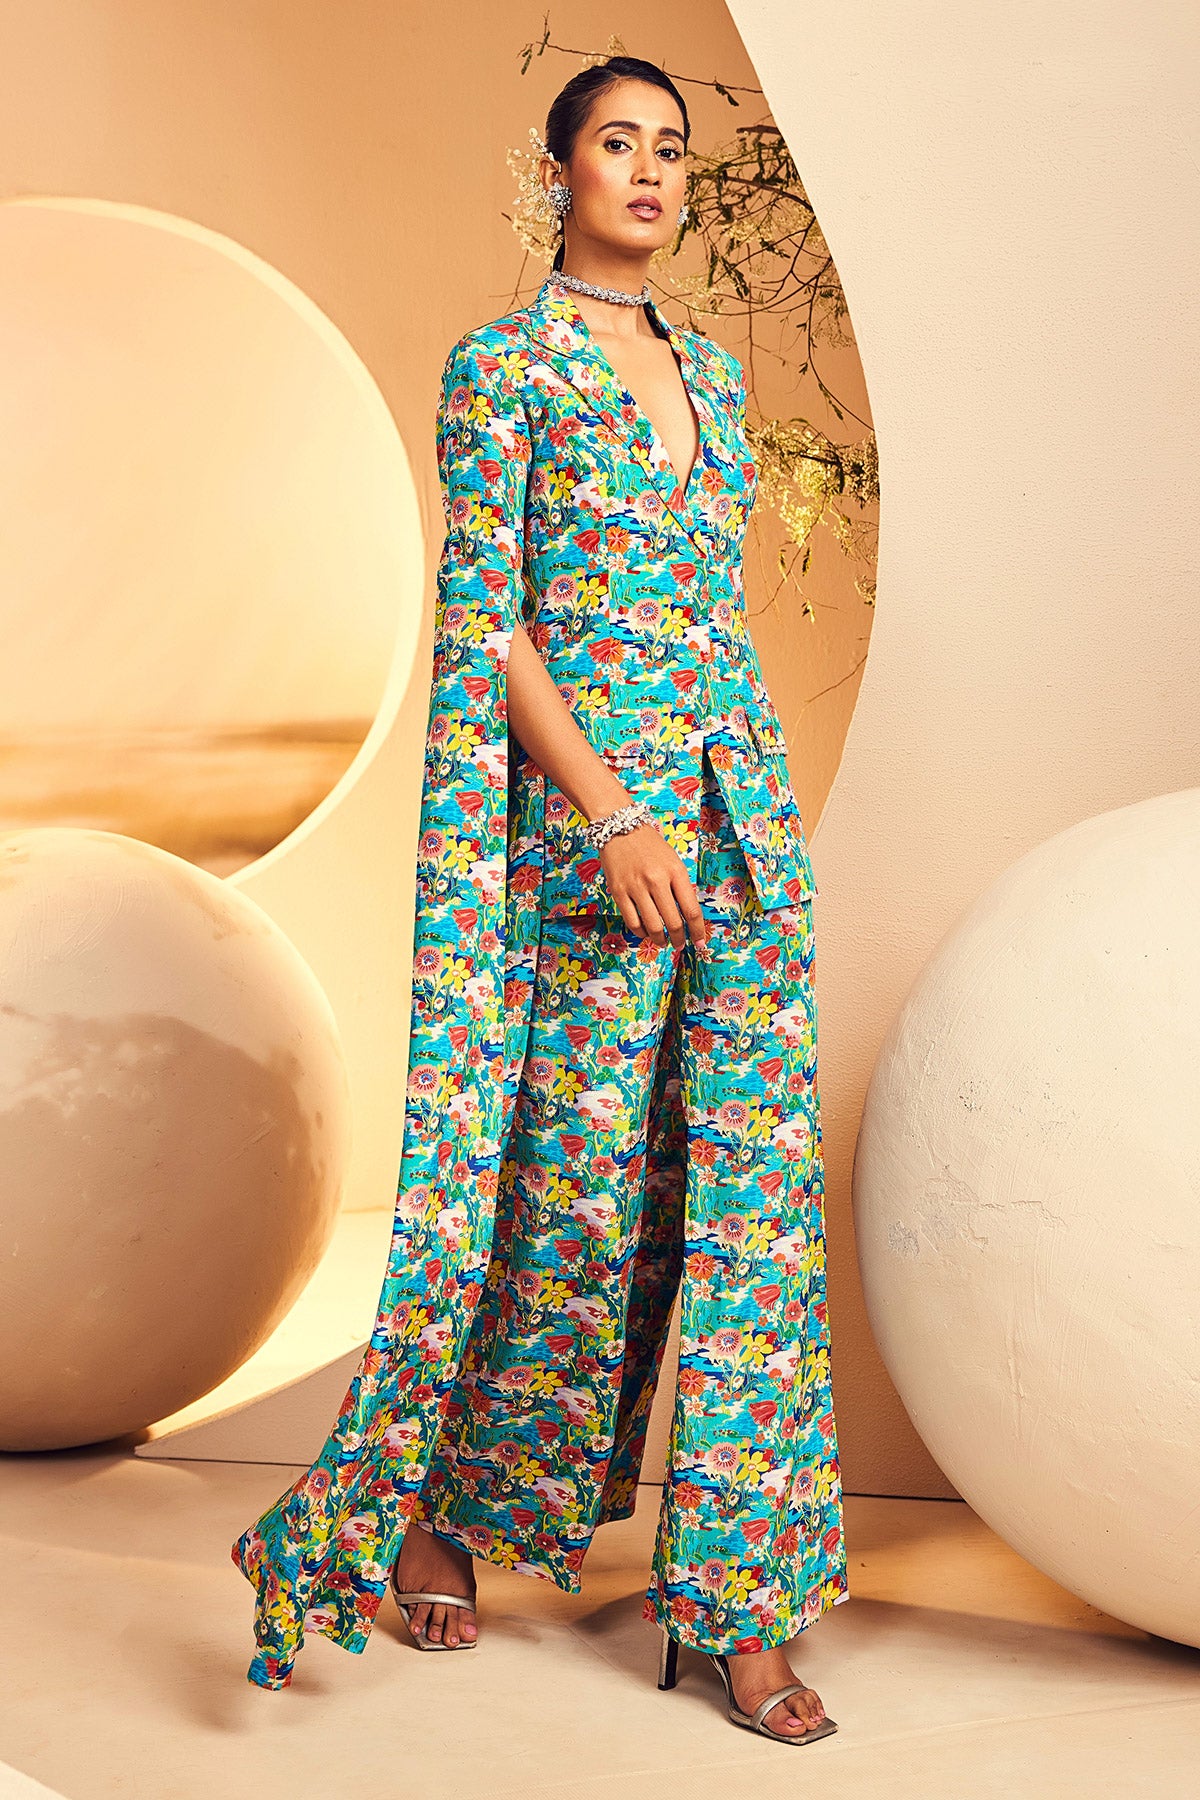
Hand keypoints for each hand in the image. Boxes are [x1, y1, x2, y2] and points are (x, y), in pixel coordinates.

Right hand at [598, 820, 708, 949]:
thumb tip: (687, 918)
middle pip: (673, 922)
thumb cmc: (650, 846)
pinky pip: (632, 922)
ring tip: (663, 942)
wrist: (620, 828)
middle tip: (679, 944)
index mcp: (675, 872)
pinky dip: (641, 932)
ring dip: (660, 940)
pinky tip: (645, 932)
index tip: (700, 942)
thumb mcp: (673, 862)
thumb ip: (680, 887)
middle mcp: (657, 880)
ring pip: (653, 926)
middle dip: (679, 939)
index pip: (691, 910)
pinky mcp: (619, 892)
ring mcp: (636, 887)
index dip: (698, 931)